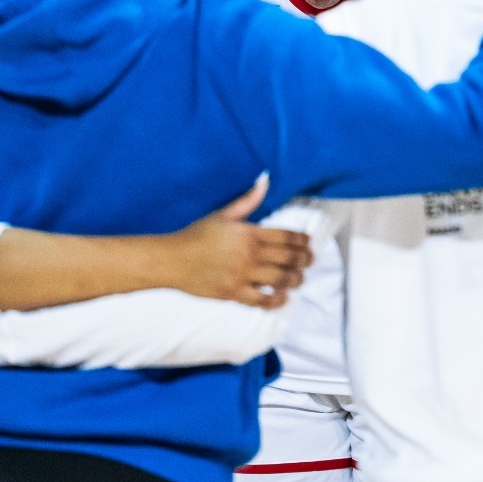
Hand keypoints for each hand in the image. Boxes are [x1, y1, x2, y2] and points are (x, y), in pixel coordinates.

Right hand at [158, 181, 314, 308]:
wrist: (172, 259)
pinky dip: (275, 301)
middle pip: (288, 259)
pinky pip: (260, 300)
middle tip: (310, 261)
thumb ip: (248, 201)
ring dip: (295, 280)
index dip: (302, 241)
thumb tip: (264, 180)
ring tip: (299, 279)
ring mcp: (241, 275)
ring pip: (279, 280)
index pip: (286, 237)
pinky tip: (281, 298)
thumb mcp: (223, 214)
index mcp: (249, 233)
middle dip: (304, 260)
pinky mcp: (232, 293)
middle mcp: (249, 255)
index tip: (308, 243)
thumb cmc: (196, 234)